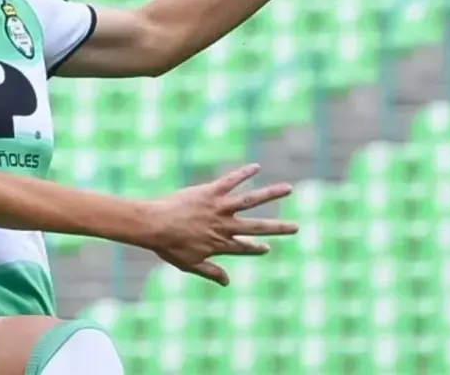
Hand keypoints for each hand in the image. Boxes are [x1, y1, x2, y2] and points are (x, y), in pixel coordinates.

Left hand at [143, 164, 297, 285]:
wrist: (153, 224)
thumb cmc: (167, 245)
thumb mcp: (189, 264)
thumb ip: (210, 272)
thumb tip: (228, 282)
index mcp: (220, 244)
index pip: (244, 248)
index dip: (255, 249)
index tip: (265, 248)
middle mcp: (225, 226)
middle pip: (257, 227)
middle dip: (278, 228)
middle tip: (296, 227)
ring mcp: (219, 208)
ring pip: (250, 200)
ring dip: (271, 194)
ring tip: (288, 188)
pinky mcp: (210, 192)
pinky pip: (230, 181)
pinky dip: (243, 173)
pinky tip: (256, 166)